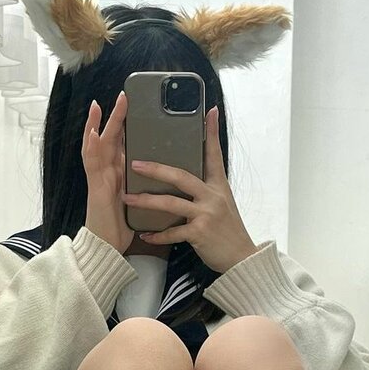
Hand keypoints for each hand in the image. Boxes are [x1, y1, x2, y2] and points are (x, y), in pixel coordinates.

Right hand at [81, 91, 133, 255]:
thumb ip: (144, 182)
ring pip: (96, 145)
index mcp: (119, 172)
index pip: (122, 143)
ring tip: (100, 105)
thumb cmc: (123, 225)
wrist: (109, 246)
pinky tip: (93, 133)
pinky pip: (92, 165)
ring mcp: (99, 178)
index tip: (133, 107)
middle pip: (109, 139)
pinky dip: (91, 147)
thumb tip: (165, 173)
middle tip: (122, 96)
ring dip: (96, 124)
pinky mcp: (96, 188)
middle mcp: (108, 172)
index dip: (126, 125)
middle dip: (114, 117)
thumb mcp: (138, 198)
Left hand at [122, 105, 257, 273]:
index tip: (209, 112)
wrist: (241, 257)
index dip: (211, 132)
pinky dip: (157, 235)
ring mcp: (206, 214)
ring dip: (146, 201)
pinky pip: (173, 232)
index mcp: (217, 186)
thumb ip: (208, 188)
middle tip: (135, 163)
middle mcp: (212, 196)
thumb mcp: (223, 203)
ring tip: (127, 198)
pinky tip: (144, 234)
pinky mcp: (200, 233)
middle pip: (181, 176)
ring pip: (171, 203)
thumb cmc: (228, 230)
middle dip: (156, 169)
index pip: (213, 154)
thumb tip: (192, 177)